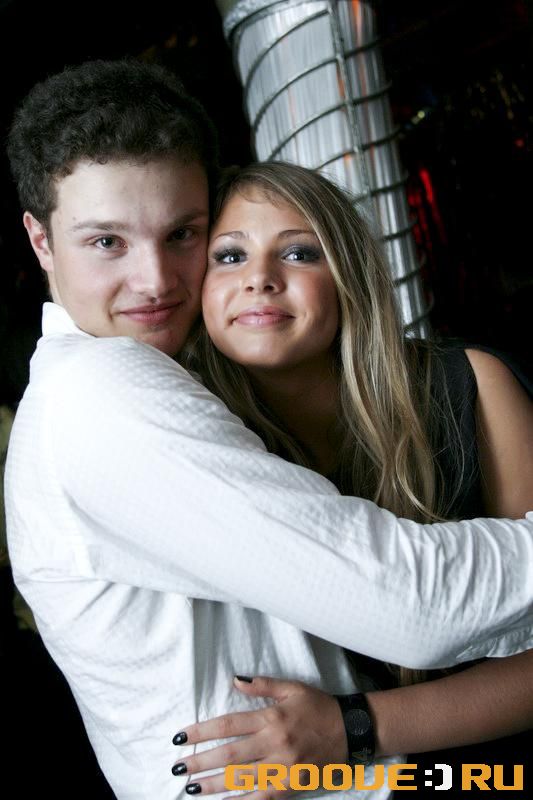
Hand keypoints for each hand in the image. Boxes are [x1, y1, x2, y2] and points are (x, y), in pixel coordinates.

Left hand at [171, 675, 347, 798]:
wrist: (350, 731)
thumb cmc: (318, 707)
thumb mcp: (292, 688)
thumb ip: (262, 685)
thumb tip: (233, 680)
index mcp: (271, 717)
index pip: (228, 724)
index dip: (201, 730)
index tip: (180, 736)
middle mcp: (274, 743)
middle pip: (229, 755)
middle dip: (200, 761)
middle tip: (177, 766)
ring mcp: (283, 767)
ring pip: (241, 780)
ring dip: (213, 785)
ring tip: (191, 787)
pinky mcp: (291, 786)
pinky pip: (262, 798)